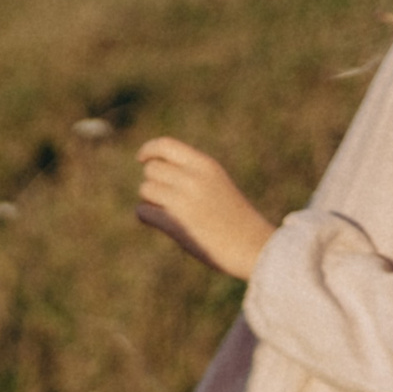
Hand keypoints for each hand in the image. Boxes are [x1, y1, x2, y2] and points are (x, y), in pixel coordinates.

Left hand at [135, 137, 276, 280]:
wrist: (251, 246)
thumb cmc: (235, 218)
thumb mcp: (217, 184)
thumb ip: (192, 174)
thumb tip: (155, 169)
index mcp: (205, 165)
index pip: (165, 145)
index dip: (149, 150)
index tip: (141, 159)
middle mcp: (193, 178)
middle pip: (151, 168)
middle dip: (153, 181)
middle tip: (165, 197)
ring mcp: (183, 200)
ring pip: (145, 189)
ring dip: (150, 200)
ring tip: (168, 212)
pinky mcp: (174, 224)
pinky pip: (143, 212)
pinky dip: (146, 216)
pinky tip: (161, 223)